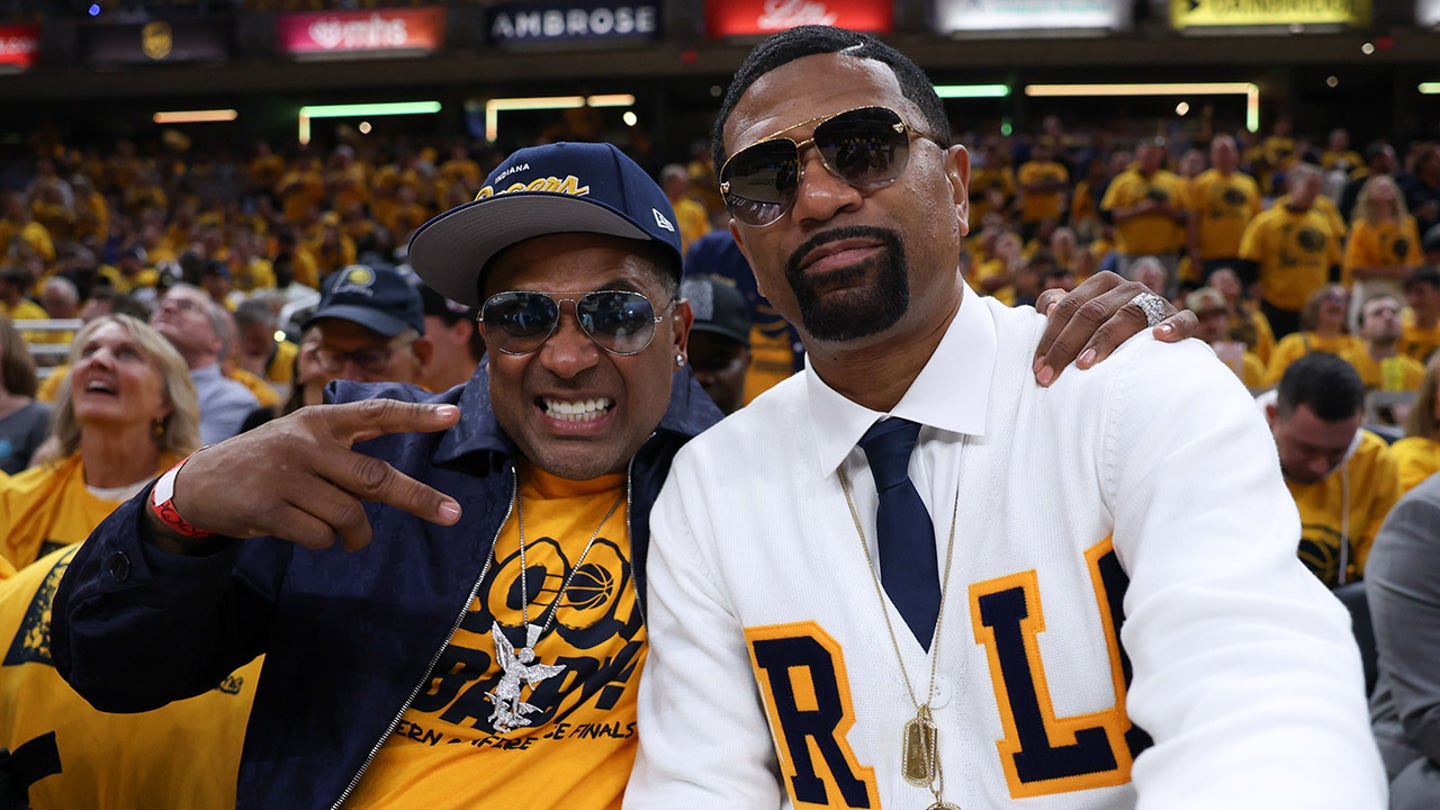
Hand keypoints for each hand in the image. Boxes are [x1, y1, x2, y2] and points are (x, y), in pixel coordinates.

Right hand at [159, 399, 462, 551]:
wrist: (200, 484)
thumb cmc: (267, 463)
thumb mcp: (301, 439)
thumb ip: (344, 448)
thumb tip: (394, 475)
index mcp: (319, 421)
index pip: (375, 414)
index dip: (416, 416)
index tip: (454, 416)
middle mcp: (305, 444)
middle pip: (374, 477)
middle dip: (419, 499)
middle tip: (452, 514)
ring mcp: (285, 476)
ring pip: (349, 516)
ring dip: (356, 535)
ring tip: (349, 535)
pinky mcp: (268, 508)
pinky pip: (319, 536)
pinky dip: (323, 542)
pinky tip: (304, 531)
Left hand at [1031, 272, 1196, 386]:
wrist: (1156, 346)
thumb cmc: (1106, 332)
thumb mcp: (1081, 318)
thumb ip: (1058, 309)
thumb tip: (1049, 309)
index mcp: (1102, 284)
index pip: (1069, 307)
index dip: (1050, 337)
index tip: (1038, 369)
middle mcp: (1129, 288)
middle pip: (1092, 312)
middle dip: (1066, 346)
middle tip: (1050, 377)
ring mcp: (1157, 302)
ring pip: (1128, 316)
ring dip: (1105, 339)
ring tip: (1085, 364)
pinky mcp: (1182, 319)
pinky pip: (1183, 320)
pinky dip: (1174, 327)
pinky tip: (1160, 337)